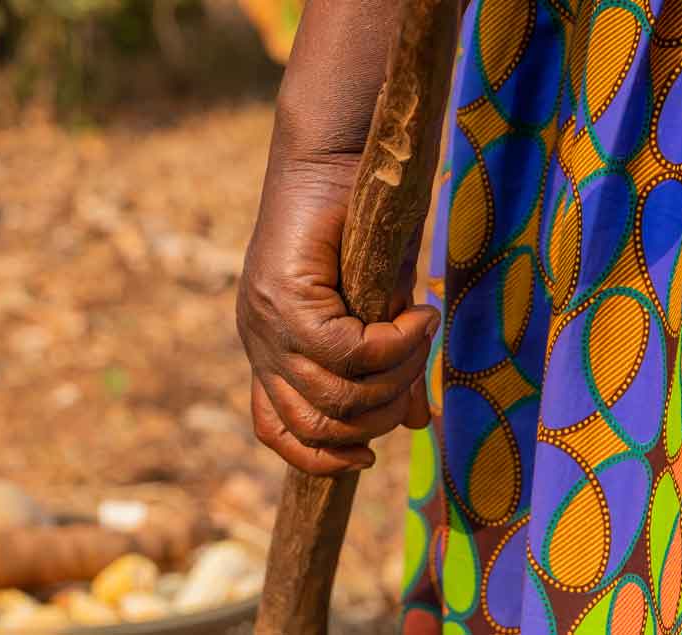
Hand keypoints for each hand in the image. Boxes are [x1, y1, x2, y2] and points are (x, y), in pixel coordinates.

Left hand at [236, 144, 437, 475]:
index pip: (277, 431)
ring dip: (394, 376)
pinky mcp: (284, 297)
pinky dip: (394, 343)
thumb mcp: (382, 310)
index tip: (369, 455)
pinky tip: (419, 313)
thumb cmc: (363, 225)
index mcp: (271, 351)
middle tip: (418, 371)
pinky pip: (345, 351)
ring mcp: (266, 322)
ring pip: (335, 394)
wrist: (339, 152)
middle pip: (317, 426)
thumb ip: (390, 367)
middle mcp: (260, 343)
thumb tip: (419, 423)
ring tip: (422, 333)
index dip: (322, 459)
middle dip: (380, 414)